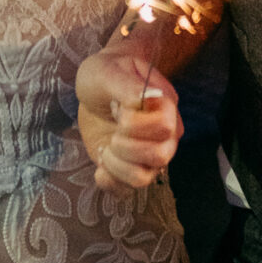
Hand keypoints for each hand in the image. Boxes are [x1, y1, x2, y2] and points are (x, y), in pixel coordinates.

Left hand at [76, 39, 182, 193]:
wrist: (95, 87)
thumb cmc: (105, 72)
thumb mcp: (107, 72)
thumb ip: (127, 85)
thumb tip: (149, 98)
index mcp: (165, 106)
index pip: (165, 127)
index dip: (136, 124)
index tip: (118, 109)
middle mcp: (165, 135)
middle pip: (160, 156)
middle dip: (127, 146)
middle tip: (114, 131)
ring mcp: (149, 155)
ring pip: (144, 178)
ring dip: (117, 166)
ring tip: (107, 148)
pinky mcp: (130, 168)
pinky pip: (126, 191)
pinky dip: (109, 182)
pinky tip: (100, 165)